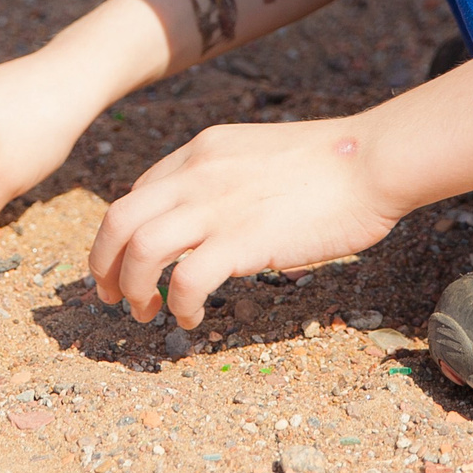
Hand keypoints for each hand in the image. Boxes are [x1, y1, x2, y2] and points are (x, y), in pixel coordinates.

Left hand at [87, 115, 404, 328]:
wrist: (369, 160)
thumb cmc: (329, 163)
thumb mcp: (257, 153)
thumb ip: (225, 177)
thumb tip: (213, 215)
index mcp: (200, 152)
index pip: (136, 194)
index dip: (123, 236)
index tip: (128, 264)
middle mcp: (196, 174)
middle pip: (118, 219)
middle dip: (102, 264)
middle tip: (110, 297)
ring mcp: (216, 206)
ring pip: (140, 250)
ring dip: (132, 288)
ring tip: (146, 312)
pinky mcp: (241, 240)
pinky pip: (185, 280)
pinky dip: (178, 307)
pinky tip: (192, 320)